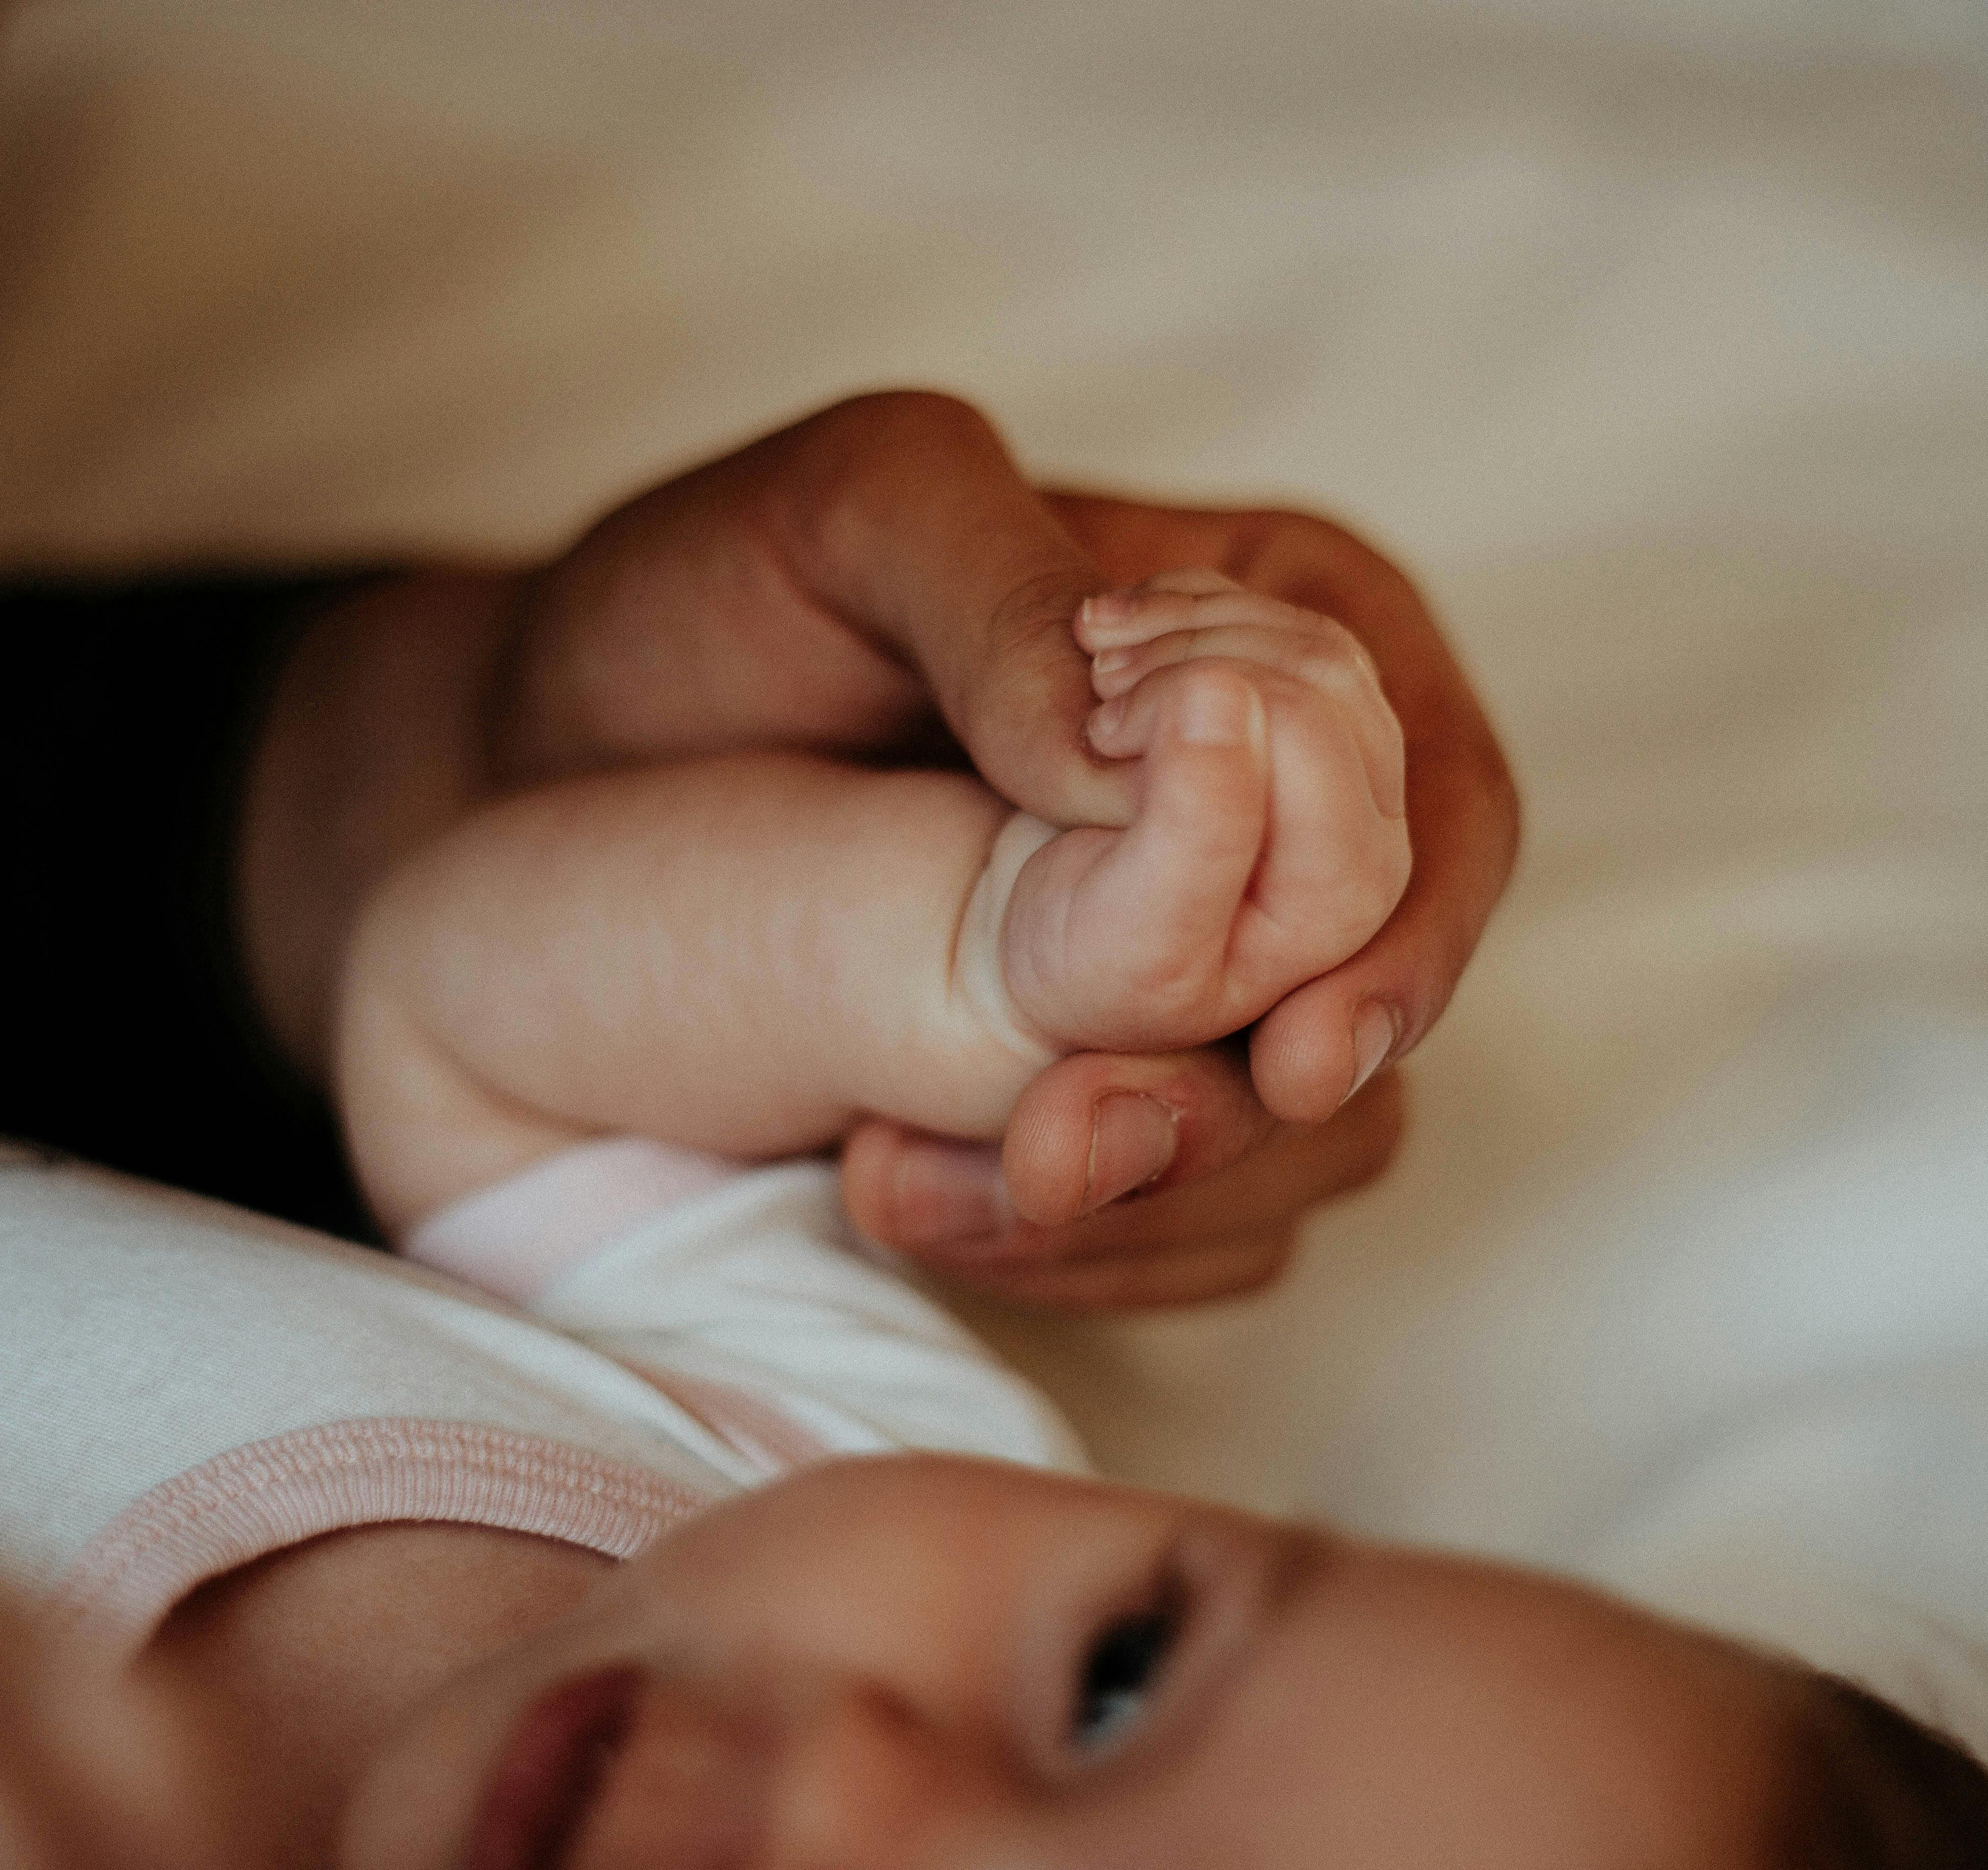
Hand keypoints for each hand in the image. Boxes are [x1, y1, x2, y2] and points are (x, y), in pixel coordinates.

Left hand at [493, 392, 1516, 1305]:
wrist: (546, 773)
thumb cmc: (706, 607)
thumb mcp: (841, 511)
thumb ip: (999, 586)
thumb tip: (1125, 748)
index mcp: (1282, 636)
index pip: (1441, 806)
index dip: (1407, 946)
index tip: (1299, 1057)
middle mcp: (1275, 817)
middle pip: (1370, 1007)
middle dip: (1238, 1116)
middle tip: (1059, 1157)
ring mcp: (1201, 972)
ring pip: (1290, 1150)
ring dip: (1142, 1205)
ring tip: (925, 1196)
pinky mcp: (1111, 1089)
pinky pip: (1179, 1221)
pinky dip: (1076, 1247)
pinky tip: (924, 1214)